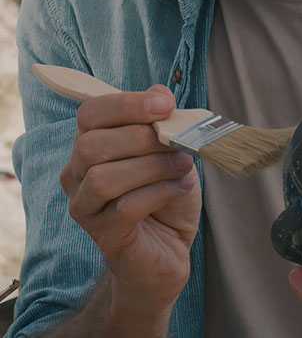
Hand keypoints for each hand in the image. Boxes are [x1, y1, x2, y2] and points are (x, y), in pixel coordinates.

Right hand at [60, 84, 201, 310]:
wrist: (168, 250)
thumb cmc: (165, 194)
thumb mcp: (170, 150)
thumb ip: (162, 122)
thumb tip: (159, 93)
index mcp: (90, 144)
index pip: (90, 113)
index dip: (127, 105)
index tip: (165, 105)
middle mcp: (76, 175)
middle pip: (90, 145)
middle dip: (141, 137)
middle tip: (178, 142)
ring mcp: (85, 208)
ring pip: (103, 178)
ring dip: (152, 166)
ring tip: (183, 165)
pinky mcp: (104, 236)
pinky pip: (125, 207)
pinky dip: (160, 192)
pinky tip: (181, 187)